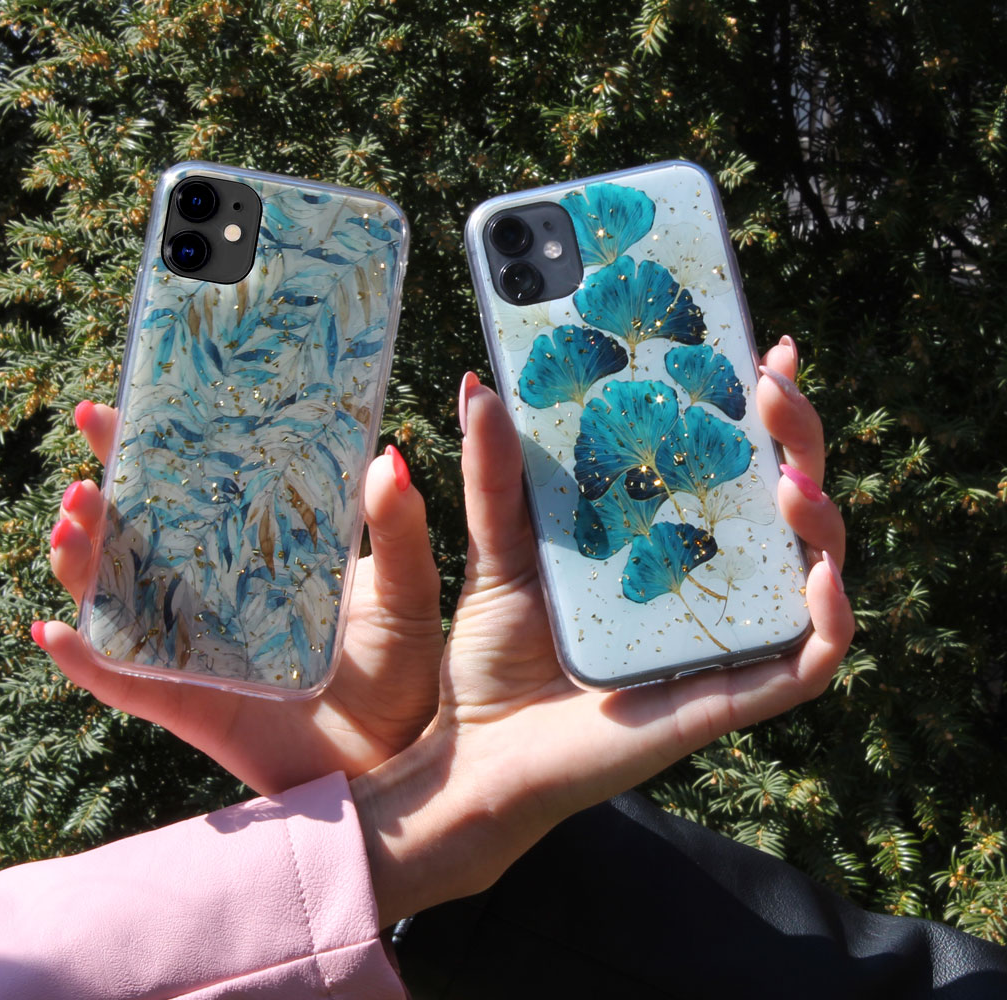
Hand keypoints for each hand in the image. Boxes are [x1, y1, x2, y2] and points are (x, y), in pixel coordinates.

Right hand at [35, 402, 443, 794]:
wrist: (398, 755)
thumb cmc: (404, 668)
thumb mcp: (406, 591)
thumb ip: (398, 529)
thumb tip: (389, 456)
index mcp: (257, 555)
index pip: (195, 493)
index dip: (152, 451)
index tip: (122, 404)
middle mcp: (214, 594)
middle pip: (139, 536)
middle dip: (103, 494)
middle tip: (85, 453)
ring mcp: (194, 648)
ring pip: (117, 599)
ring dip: (83, 562)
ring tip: (72, 522)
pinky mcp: (188, 703)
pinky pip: (123, 682)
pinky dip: (85, 660)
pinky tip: (57, 629)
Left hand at [352, 337, 855, 925]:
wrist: (471, 759)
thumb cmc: (493, 660)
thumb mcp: (499, 552)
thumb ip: (496, 477)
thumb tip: (479, 386)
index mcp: (664, 547)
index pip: (731, 467)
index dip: (758, 411)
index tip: (762, 346)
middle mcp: (706, 589)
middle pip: (783, 505)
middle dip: (796, 438)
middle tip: (775, 383)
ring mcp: (720, 643)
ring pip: (810, 572)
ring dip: (820, 516)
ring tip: (791, 473)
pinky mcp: (721, 701)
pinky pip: (803, 664)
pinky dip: (826, 619)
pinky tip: (815, 573)